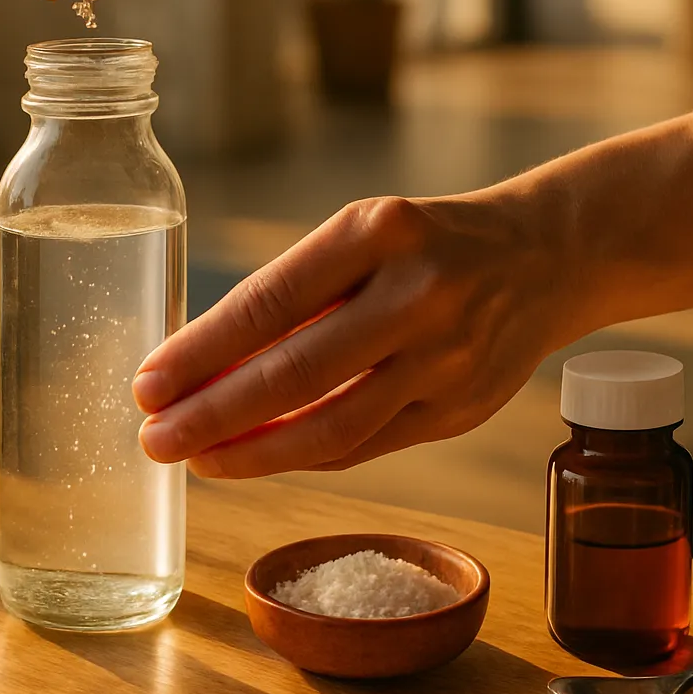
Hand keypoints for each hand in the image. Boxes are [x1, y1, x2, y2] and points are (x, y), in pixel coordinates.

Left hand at [132, 194, 578, 477]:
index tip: (147, 385)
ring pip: (332, 428)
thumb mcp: (362, 235)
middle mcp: (418, 296)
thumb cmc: (426, 244)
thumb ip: (294, 297)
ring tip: (198, 461)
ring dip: (253, 454)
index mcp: (379, 233)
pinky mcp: (461, 412)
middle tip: (154, 441)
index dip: (201, 352)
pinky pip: (365, 446)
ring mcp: (447, 361)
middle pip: (296, 376)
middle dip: (212, 416)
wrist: (545, 258)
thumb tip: (198, 367)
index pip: (271, 302)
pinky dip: (303, 456)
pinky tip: (258, 458)